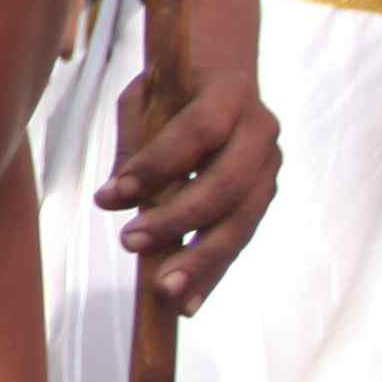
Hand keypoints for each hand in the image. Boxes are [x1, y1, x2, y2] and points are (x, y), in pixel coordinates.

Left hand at [98, 57, 280, 311]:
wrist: (225, 78)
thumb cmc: (176, 87)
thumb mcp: (145, 98)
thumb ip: (134, 142)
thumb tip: (113, 199)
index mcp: (230, 93)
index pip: (199, 132)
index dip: (157, 165)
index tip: (111, 195)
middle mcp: (261, 131)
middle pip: (227, 185)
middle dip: (178, 219)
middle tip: (129, 243)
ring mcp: (269, 167)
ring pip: (241, 221)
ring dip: (202, 259)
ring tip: (164, 291)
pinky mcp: (264, 197)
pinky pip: (240, 239)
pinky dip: (213, 273)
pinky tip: (187, 303)